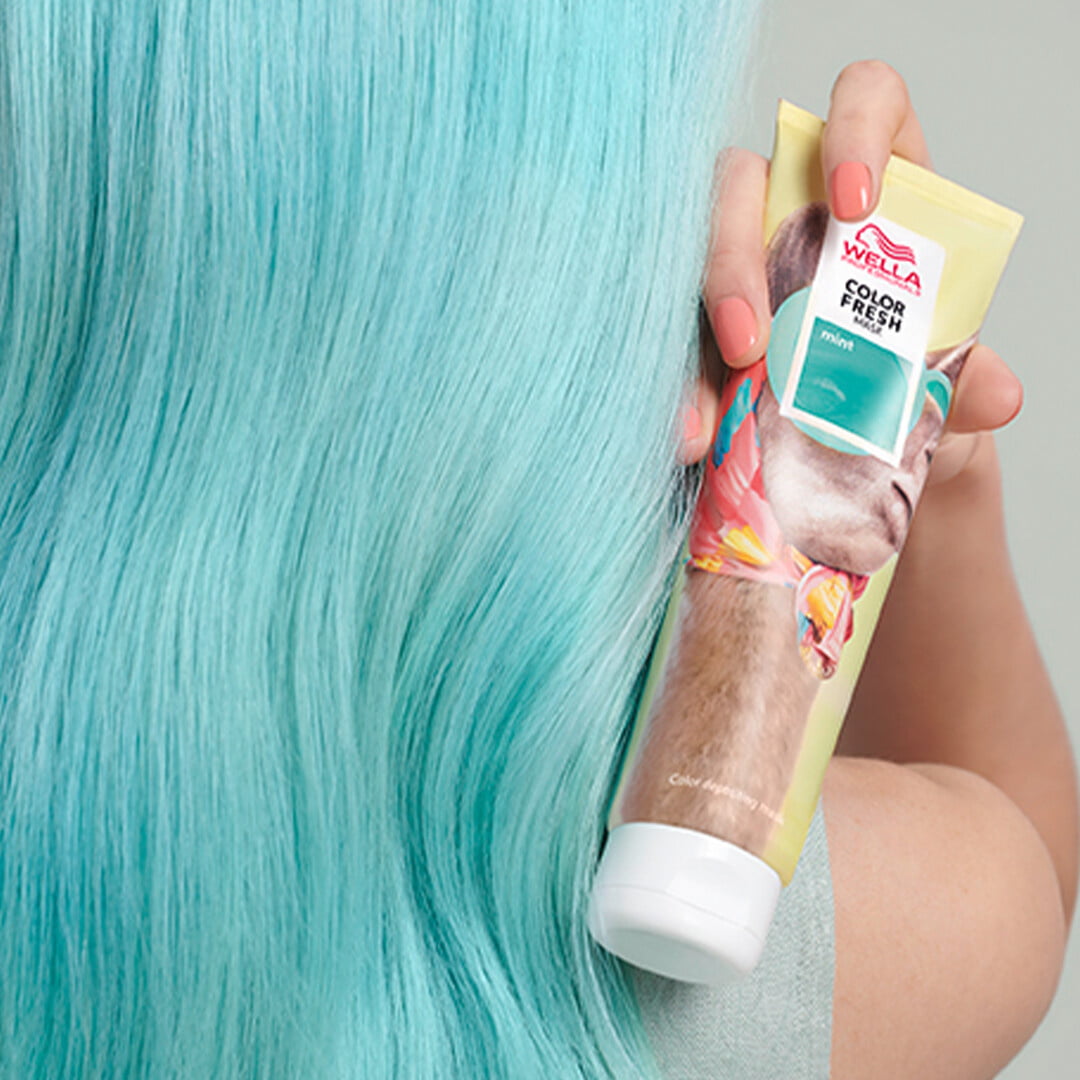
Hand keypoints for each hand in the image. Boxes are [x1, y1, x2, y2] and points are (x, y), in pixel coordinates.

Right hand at [679, 61, 1022, 485]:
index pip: (865, 101)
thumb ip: (966, 383)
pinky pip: (672, 332)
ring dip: (691, 338)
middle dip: (735, 260)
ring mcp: (737, 262)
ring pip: (690, 258)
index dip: (853, 130)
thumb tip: (996, 393)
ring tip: (704, 421)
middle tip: (749, 344)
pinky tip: (692, 437)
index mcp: (875, 186)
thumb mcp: (945, 385)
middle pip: (743, 184)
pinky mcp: (696, 318)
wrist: (866, 447)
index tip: (853, 205)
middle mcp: (793, 208)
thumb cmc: (906, 382)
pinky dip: (682, 388)